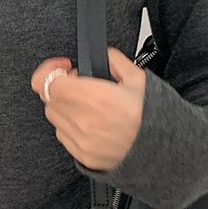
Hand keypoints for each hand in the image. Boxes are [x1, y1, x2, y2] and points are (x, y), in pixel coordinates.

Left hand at [30, 48, 145, 171]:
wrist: (158, 150)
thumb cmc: (149, 117)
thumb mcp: (137, 79)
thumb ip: (114, 60)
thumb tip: (101, 55)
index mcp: (94, 97)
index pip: (49, 82)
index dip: (52, 71)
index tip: (63, 68)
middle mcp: (83, 120)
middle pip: (50, 98)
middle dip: (62, 88)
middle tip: (80, 87)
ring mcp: (80, 139)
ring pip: (54, 116)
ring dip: (64, 107)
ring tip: (86, 106)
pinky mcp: (81, 154)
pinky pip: (62, 135)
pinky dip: (70, 126)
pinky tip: (89, 122)